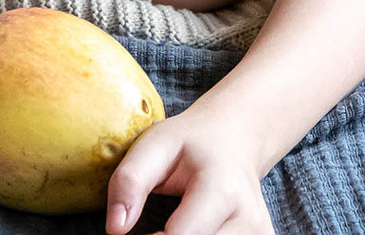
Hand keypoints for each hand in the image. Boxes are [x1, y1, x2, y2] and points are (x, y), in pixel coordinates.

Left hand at [103, 104, 273, 234]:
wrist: (236, 139)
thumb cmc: (190, 144)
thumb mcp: (154, 144)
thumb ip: (130, 181)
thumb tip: (115, 228)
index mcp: (222, 189)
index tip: (139, 230)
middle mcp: (249, 219)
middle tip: (153, 228)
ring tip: (169, 227)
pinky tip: (188, 231)